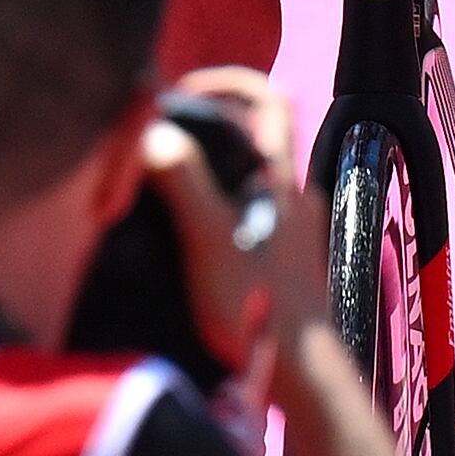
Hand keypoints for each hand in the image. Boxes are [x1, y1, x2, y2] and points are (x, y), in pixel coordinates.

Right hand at [145, 68, 325, 372]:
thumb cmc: (260, 304)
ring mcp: (293, 231)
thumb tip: (152, 134)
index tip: (189, 89)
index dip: (230, 82)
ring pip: (251, 180)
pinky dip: (220, 212)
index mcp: (279, 178)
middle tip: (164, 140)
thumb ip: (183, 182)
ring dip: (213, 175)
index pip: (270, 99)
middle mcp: (293, 196)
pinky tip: (187, 238)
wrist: (302, 373)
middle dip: (211, 130)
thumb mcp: (209, 239)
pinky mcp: (285, 263)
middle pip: (257, 137)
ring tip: (164, 189)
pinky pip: (250, 218)